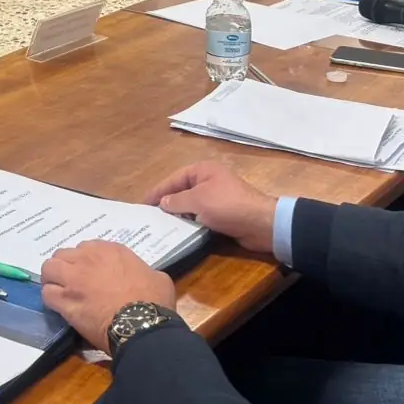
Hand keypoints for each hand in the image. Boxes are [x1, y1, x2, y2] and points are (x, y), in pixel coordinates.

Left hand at [39, 241, 174, 350]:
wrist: (142, 323)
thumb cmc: (153, 300)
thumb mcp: (156, 277)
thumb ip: (144, 271)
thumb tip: (144, 278)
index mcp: (110, 250)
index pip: (86, 248)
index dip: (86, 262)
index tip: (91, 274)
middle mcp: (88, 258)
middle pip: (63, 255)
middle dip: (66, 267)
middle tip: (72, 283)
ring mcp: (74, 278)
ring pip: (49, 269)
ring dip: (53, 279)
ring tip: (60, 292)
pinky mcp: (65, 300)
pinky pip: (47, 294)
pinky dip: (51, 299)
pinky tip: (59, 307)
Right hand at [143, 160, 276, 252]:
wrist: (260, 224)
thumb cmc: (228, 205)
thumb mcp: (198, 200)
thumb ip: (177, 200)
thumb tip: (163, 203)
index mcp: (203, 170)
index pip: (174, 178)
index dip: (158, 191)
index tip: (143, 204)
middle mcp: (209, 181)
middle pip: (182, 191)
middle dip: (167, 203)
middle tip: (150, 217)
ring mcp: (216, 198)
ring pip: (191, 206)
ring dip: (179, 215)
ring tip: (161, 227)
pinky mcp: (222, 214)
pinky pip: (201, 217)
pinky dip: (191, 223)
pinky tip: (181, 233)